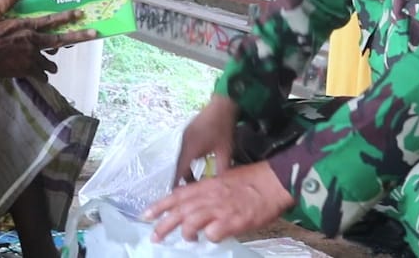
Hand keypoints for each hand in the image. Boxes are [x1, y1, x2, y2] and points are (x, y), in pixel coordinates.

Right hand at [0, 0, 96, 79]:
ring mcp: (30, 56)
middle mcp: (33, 40)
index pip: (52, 19)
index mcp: (26, 26)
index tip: (81, 13)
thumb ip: (6, 0)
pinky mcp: (25, 69)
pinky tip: (41, 77)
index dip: (67, 16)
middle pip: (60, 39)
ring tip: (53, 67)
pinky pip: (39, 73)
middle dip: (78, 36)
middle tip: (93, 34)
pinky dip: (41, 75)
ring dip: (51, 64)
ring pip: (49, 60)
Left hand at [143, 161, 294, 242]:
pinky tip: (215, 237)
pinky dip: (211, 237)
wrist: (273, 181)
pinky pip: (213, 233)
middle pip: (179, 211)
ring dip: (186, 233)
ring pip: (191, 223)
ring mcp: (219, 209)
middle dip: (163, 225)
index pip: (176, 195)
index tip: (145, 215)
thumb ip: (208, 191)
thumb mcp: (224, 179)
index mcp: (206, 185)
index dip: (159, 206)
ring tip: (188, 238)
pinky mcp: (232, 221)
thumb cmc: (251, 180)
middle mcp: (208, 196)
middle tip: (154, 237)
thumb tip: (197, 204)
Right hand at [172, 95, 237, 186]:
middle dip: (184, 178)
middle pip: (179, 165)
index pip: (180, 171)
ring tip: (196, 179)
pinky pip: (185, 150)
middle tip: (192, 190)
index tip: (176, 195)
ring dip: (187, 168)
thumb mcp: (225, 151)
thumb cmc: (223, 127)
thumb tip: (220, 185)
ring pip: (182, 158)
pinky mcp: (188, 132)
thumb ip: (222, 169)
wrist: (222, 104)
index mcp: (190, 149)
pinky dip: (189, 159)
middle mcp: (183, 142)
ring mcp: (184, 136)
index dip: (178, 184)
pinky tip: (199, 163)